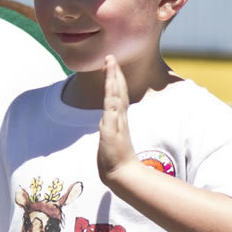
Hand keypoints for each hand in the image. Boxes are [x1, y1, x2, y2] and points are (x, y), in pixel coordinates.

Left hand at [96, 56, 137, 186]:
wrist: (121, 175)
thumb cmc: (116, 162)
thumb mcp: (111, 144)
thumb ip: (112, 136)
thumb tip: (111, 133)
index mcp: (118, 121)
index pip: (117, 97)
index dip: (115, 82)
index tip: (112, 68)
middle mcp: (119, 118)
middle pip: (117, 91)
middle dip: (114, 73)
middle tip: (111, 56)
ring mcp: (116, 121)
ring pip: (114, 94)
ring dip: (112, 77)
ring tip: (110, 61)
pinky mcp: (112, 127)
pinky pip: (111, 106)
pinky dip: (111, 92)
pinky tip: (110, 81)